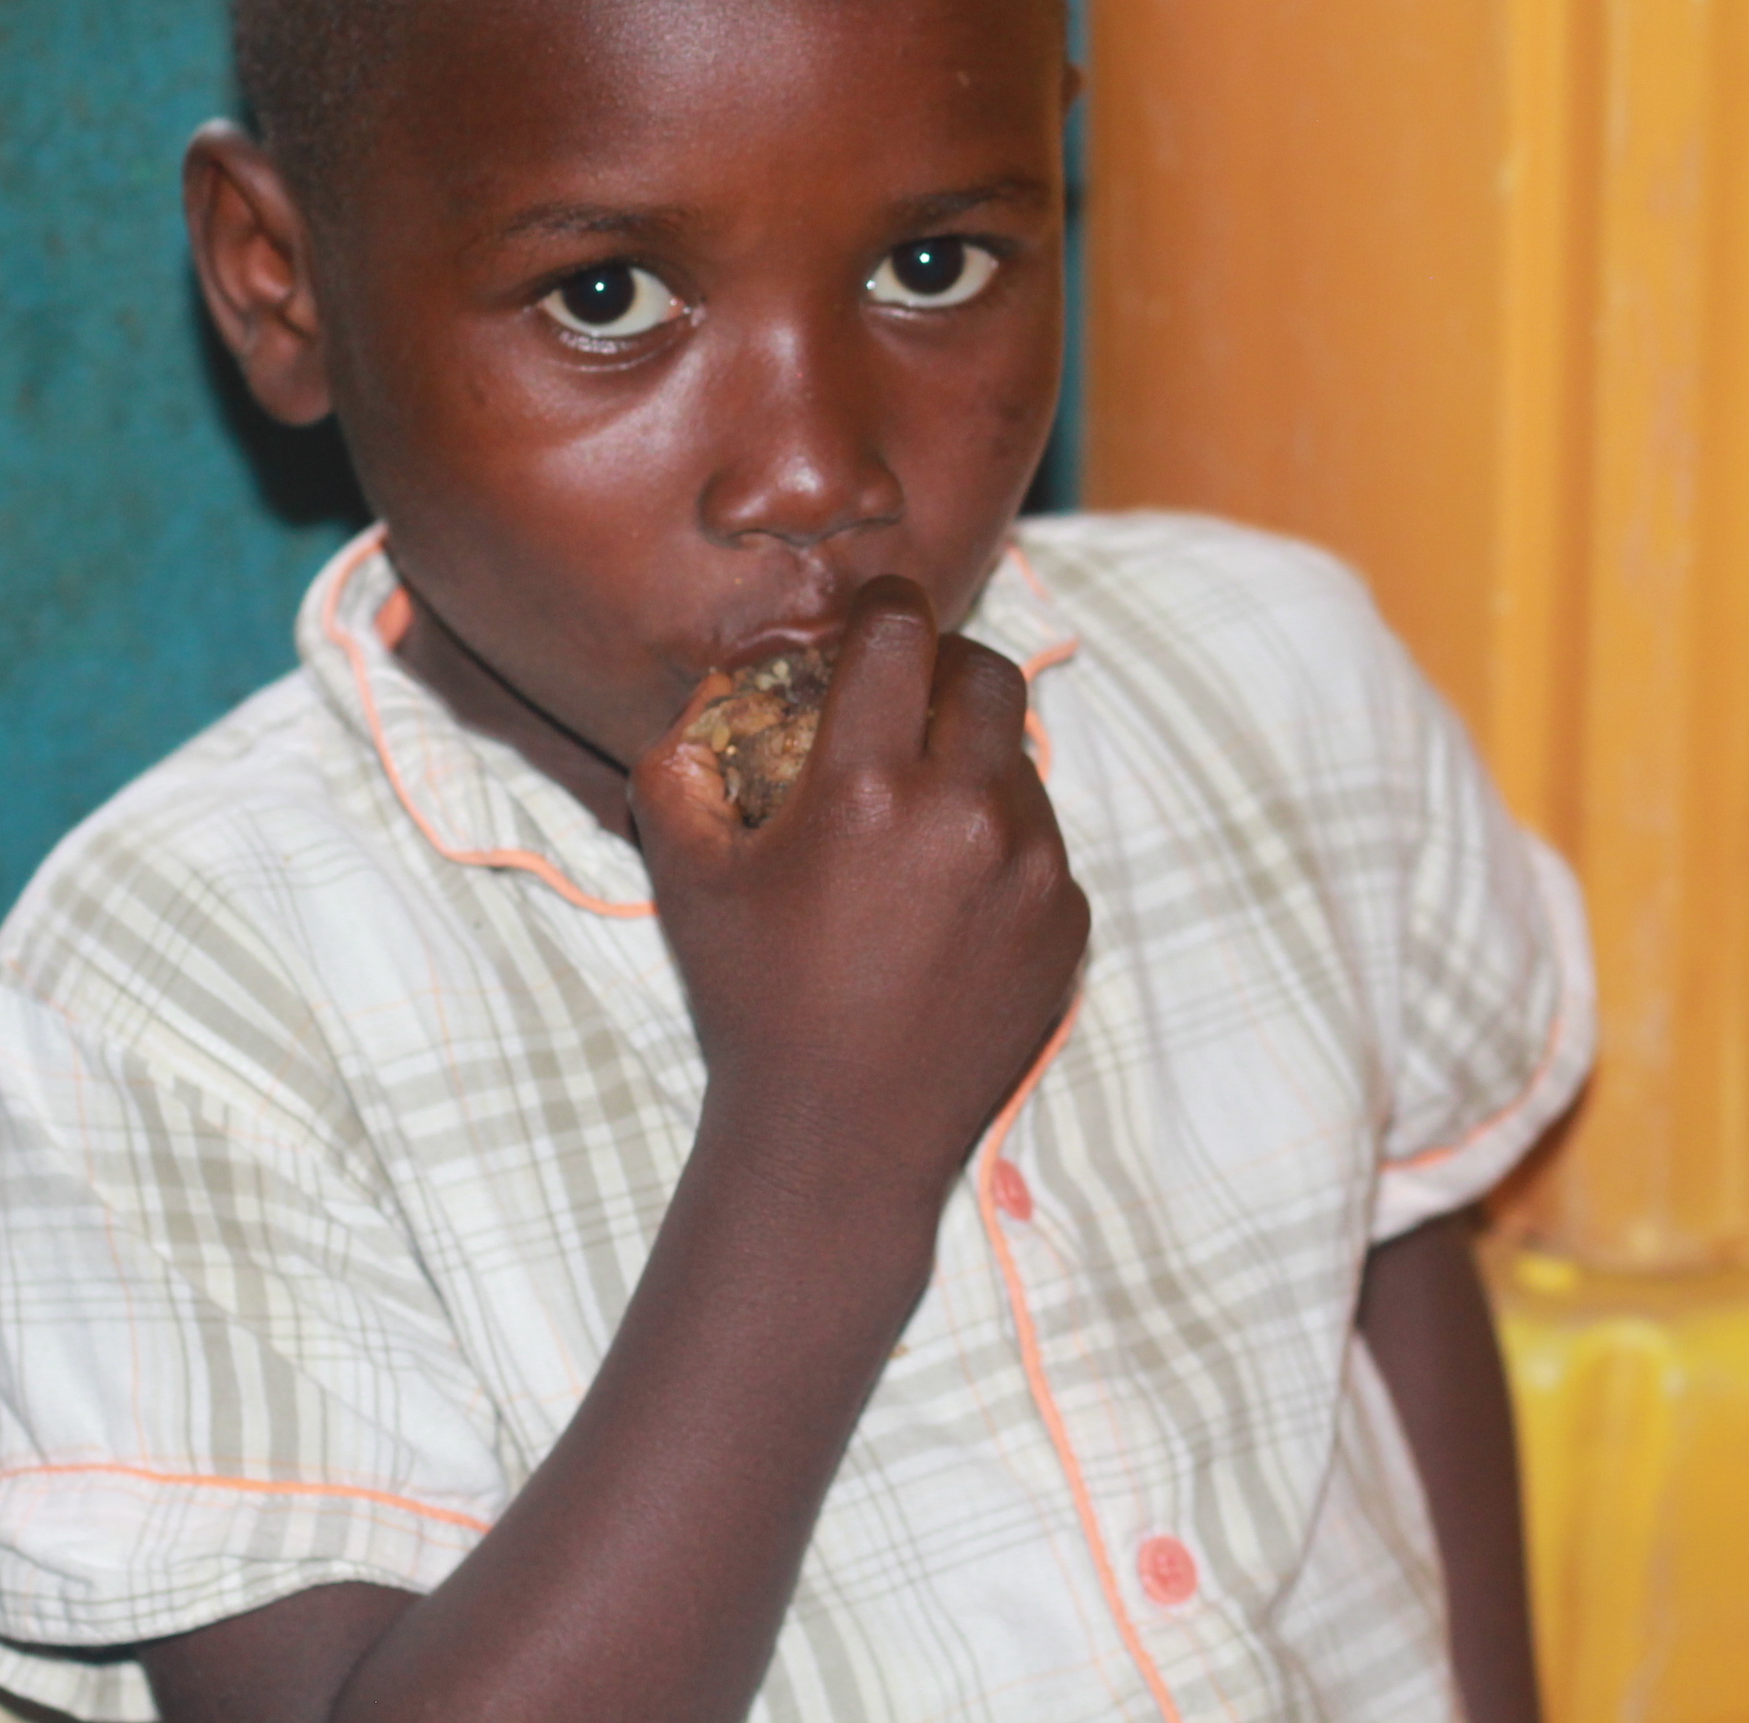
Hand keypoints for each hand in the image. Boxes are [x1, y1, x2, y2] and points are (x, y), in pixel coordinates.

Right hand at [633, 575, 1089, 1209]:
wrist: (844, 1137)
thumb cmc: (757, 1003)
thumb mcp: (690, 881)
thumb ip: (678, 772)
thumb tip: (700, 712)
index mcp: (870, 787)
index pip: (900, 631)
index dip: (883, 611)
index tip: (871, 624)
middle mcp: (967, 814)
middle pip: (986, 673)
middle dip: (943, 670)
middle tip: (902, 707)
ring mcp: (1034, 868)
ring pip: (1020, 758)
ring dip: (973, 761)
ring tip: (915, 821)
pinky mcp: (1070, 920)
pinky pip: (1045, 840)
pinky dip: (1002, 842)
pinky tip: (947, 896)